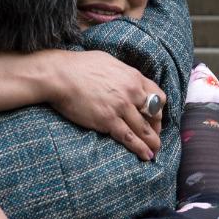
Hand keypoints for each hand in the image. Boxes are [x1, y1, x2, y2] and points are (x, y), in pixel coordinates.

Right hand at [47, 50, 163, 160]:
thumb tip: (126, 79)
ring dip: (152, 142)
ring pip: (144, 128)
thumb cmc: (79, 66)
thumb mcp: (109, 62)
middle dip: (157, 127)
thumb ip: (122, 73)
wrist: (60, 75)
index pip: (158, 96)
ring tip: (155, 151)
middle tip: (154, 136)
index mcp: (133, 77)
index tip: (155, 117)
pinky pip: (129, 137)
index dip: (158, 109)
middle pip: (154, 114)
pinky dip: (140, 148)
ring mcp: (121, 107)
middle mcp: (131, 92)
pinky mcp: (108, 120)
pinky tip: (146, 155)